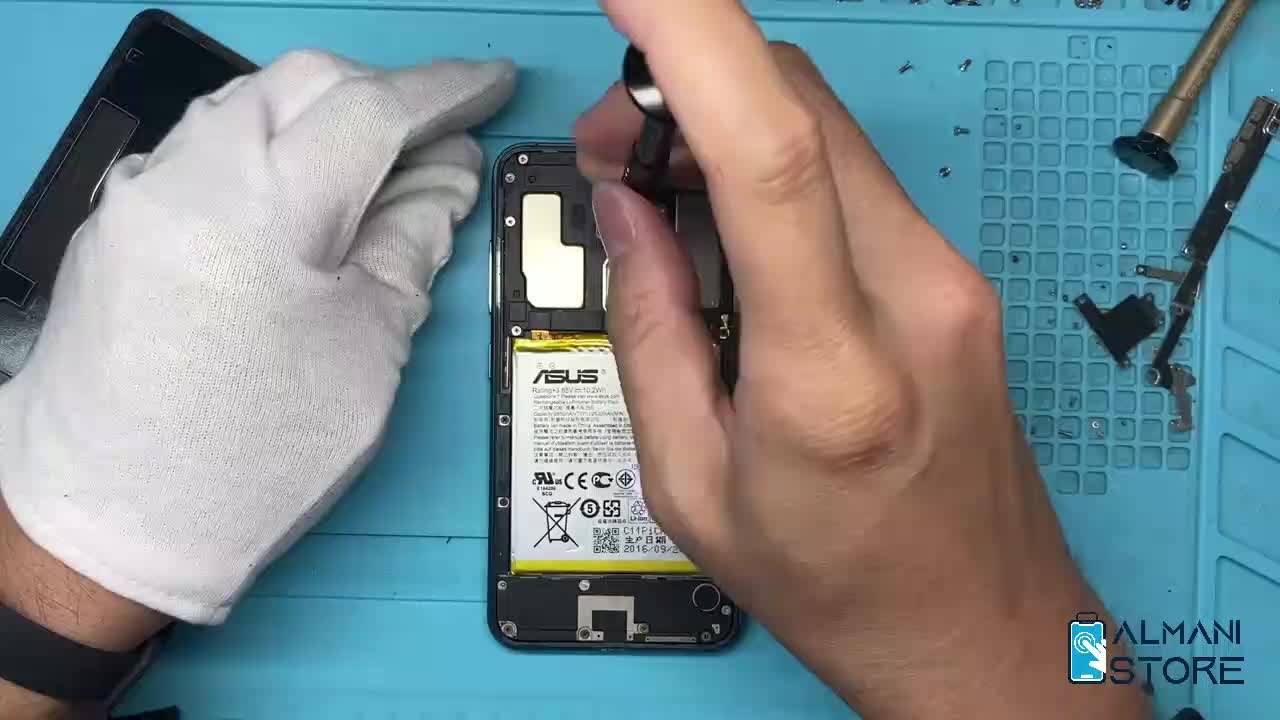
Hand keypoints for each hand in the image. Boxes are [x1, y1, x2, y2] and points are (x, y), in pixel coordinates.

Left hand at [0, 50, 514, 624]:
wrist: (109, 521)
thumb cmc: (245, 457)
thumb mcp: (367, 351)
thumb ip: (411, 243)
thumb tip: (445, 181)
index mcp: (261, 206)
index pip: (372, 107)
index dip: (447, 92)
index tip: (490, 87)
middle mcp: (187, 175)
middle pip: (306, 83)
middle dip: (385, 95)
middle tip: (442, 137)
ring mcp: (141, 194)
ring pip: (252, 106)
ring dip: (325, 120)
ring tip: (380, 177)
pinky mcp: (119, 222)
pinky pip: (209, 148)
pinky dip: (273, 153)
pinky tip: (306, 204)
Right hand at [581, 2, 1144, 716]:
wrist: (978, 629)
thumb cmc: (835, 583)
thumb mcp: (692, 485)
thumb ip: (650, 331)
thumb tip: (630, 207)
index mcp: (830, 369)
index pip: (767, 154)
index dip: (692, 39)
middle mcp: (913, 297)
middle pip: (797, 108)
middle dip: (684, 86)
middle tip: (609, 149)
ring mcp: (952, 278)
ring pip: (825, 130)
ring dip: (727, 127)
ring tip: (659, 196)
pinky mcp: (957, 275)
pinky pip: (851, 177)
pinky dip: (777, 169)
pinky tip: (733, 231)